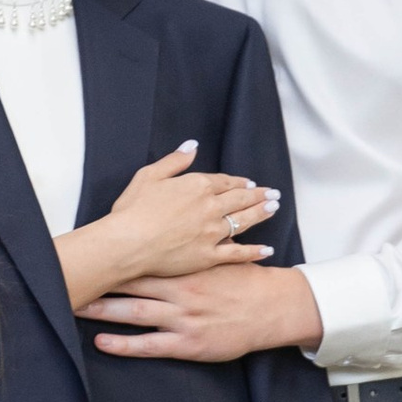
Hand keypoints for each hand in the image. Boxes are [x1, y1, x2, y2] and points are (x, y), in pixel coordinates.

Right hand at [56, 141, 277, 313]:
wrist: (128, 243)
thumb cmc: (133, 210)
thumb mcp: (149, 176)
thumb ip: (174, 160)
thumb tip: (192, 145)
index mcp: (198, 186)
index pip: (225, 181)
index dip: (239, 182)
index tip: (249, 183)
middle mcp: (211, 207)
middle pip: (241, 199)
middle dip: (258, 195)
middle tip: (273, 194)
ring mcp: (212, 233)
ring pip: (244, 221)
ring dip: (261, 213)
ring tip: (274, 208)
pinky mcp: (209, 256)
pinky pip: (238, 253)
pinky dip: (255, 251)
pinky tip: (267, 249)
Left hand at [84, 261, 324, 364]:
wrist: (271, 308)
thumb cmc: (242, 281)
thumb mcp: (219, 252)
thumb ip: (195, 238)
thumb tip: (176, 220)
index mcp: (185, 266)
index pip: (142, 258)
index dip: (113, 256)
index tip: (87, 252)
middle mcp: (180, 289)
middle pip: (130, 283)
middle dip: (98, 281)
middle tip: (69, 278)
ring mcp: (182, 318)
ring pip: (134, 312)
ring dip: (102, 310)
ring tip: (75, 307)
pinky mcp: (187, 343)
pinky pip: (149, 345)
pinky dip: (123, 344)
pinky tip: (102, 342)